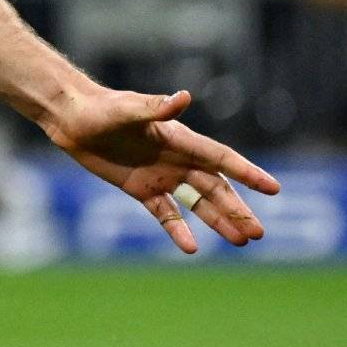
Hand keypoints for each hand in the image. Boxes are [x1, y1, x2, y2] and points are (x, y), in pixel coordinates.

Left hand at [43, 87, 279, 252]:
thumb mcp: (128, 109)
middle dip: (237, 209)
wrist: (72, 118)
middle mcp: (176, 159)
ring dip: (218, 221)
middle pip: (215, 188)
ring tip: (241, 242)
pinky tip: (191, 248)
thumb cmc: (100, 108)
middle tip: (258, 233)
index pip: (221, 158)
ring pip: (197, 203)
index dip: (247, 172)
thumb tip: (184, 97)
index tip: (274, 189)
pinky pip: (165, 214)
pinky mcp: (141, 189)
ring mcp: (160, 176)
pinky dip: (178, 230)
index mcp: (179, 139)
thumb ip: (156, 106)